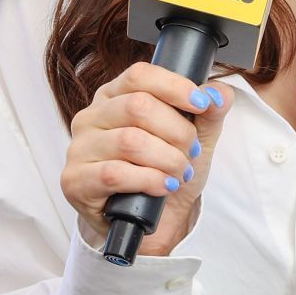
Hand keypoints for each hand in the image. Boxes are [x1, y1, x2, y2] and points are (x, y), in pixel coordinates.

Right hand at [62, 62, 236, 257]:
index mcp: (115, 96)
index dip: (174, 87)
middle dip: (177, 132)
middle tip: (191, 152)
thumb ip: (209, 114)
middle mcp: (92, 117)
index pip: (140, 75)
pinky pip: (115, 173)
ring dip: (167, 160)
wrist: (152, 219)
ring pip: (130, 141)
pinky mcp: (75, 180)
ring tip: (179, 173)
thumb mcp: (195, 139)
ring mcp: (80, 148)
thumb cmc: (164, 171)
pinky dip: (149, 180)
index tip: (201, 104)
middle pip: (138, 106)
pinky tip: (163, 186)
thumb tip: (220, 95)